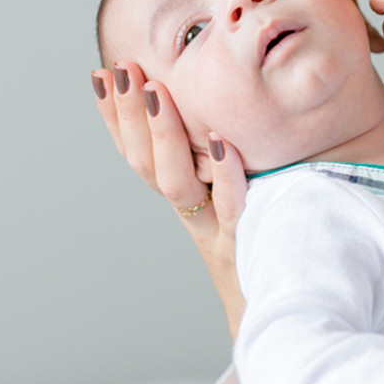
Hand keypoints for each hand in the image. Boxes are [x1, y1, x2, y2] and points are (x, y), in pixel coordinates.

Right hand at [92, 63, 247, 336]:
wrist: (282, 312)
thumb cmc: (263, 247)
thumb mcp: (239, 196)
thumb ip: (227, 156)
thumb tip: (218, 99)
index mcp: (187, 199)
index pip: (138, 153)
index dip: (117, 118)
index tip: (101, 75)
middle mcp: (194, 214)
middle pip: (149, 165)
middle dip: (131, 116)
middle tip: (122, 71)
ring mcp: (218, 229)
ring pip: (179, 185)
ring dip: (165, 136)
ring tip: (157, 92)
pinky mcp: (249, 244)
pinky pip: (234, 208)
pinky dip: (227, 176)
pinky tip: (225, 143)